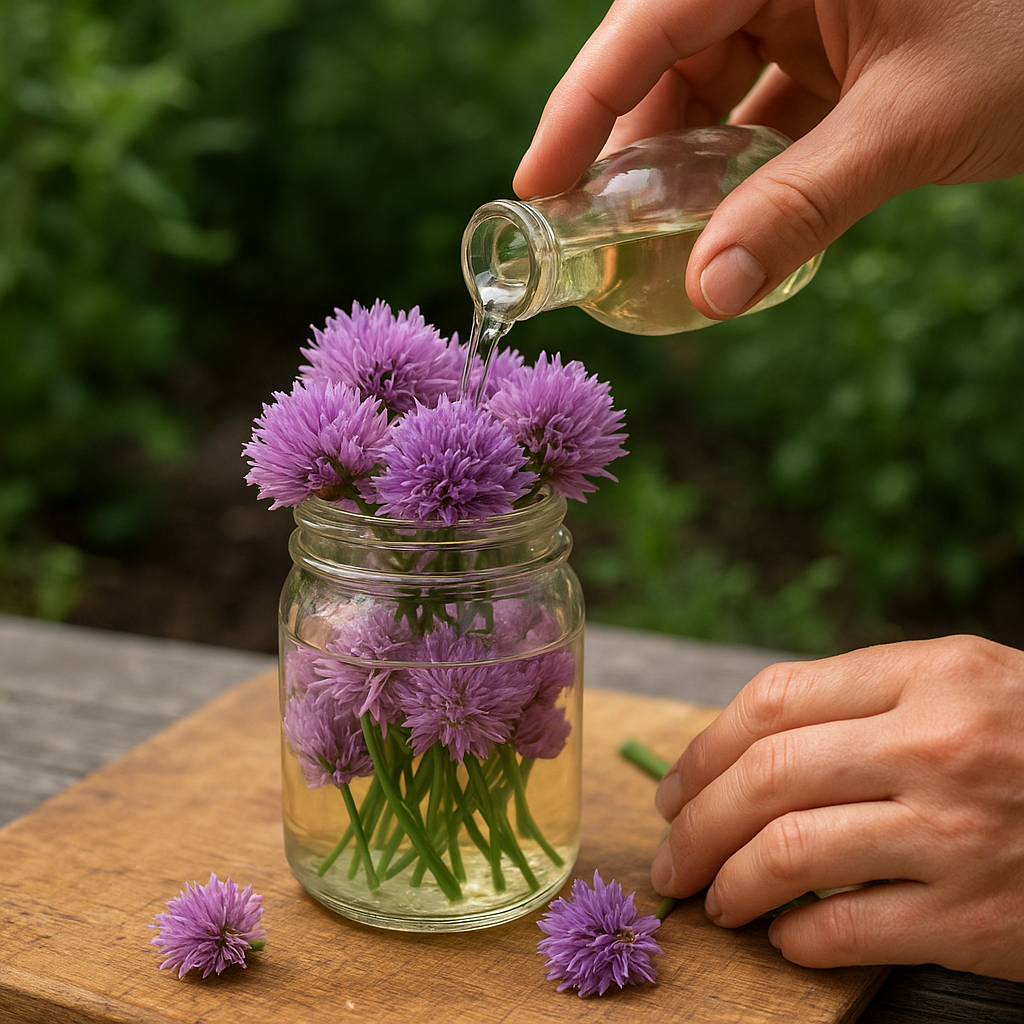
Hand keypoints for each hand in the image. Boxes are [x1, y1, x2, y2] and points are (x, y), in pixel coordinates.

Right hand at [513, 0, 1023, 319]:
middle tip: (592, 228)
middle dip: (633, 145)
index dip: (580, 106)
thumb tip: (708, 296)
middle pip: (670, 53)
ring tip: (650, 235)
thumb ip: (800, 208)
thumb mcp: (908, 123)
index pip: (649, 20)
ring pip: (714, 80)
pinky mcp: (841, 38)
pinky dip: (746, 161)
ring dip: (687, 161)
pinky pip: (766, 99)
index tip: (535, 184)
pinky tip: (726, 218)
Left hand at [651, 635, 1023, 981]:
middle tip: (671, 854)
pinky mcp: (978, 916)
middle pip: (766, 777)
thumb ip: (864, 701)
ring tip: (715, 898)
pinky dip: (797, 939)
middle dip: (696, 823)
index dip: (704, 748)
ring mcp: (956, 832)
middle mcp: (935, 745)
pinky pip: (849, 929)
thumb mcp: (963, 686)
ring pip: (791, 853)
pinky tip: (785, 937)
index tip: (675, 786)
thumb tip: (746, 749)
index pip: (772, 701)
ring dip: (730, 882)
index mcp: (925, 674)